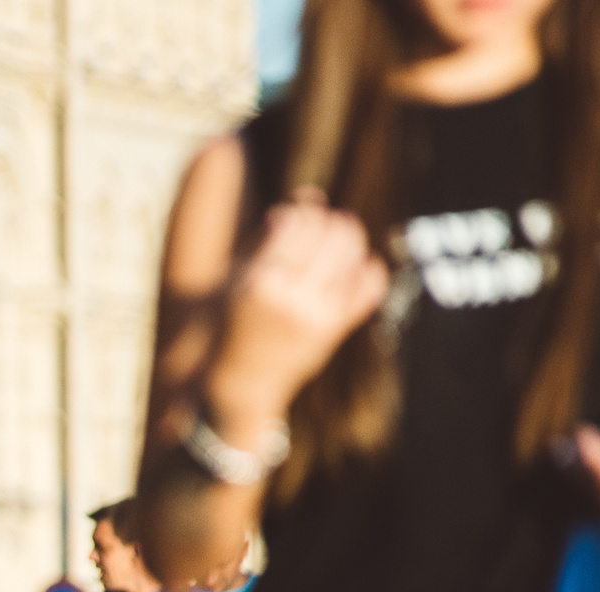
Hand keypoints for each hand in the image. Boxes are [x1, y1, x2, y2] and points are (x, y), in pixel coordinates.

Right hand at [206, 193, 389, 430]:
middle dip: (331, 221)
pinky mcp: (333, 331)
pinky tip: (363, 265)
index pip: (296, 225)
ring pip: (351, 256)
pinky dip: (370, 271)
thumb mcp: (234, 280)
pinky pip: (367, 289)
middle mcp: (288, 298)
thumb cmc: (230, 326)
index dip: (304, 210)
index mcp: (257, 282)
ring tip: (345, 235)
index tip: (303, 211)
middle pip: (328, 235)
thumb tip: (304, 198)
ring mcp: (314, 316)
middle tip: (330, 220)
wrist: (237, 384)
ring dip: (352, 238)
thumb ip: (267, 238)